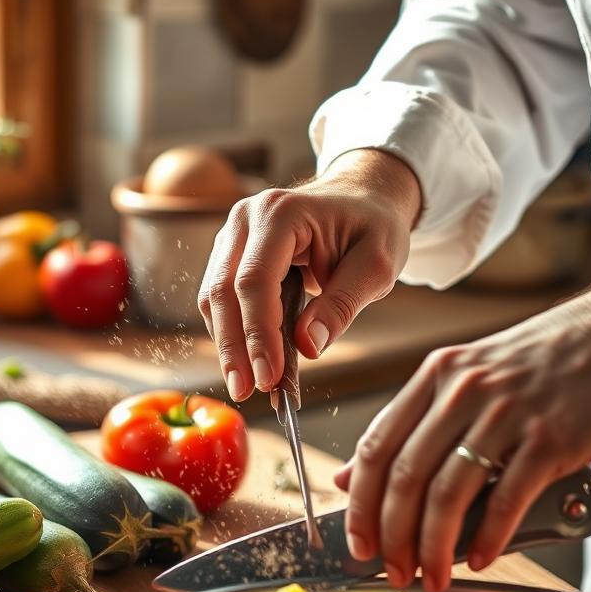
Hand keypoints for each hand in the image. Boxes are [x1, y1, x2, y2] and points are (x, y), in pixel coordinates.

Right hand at [198, 149, 421, 401]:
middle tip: (246, 391)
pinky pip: (220, 301)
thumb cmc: (373, 226)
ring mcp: (233, 236)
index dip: (258, 333)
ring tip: (246, 385)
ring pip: (213, 299)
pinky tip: (249, 363)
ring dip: (228, 345)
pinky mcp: (230, 256)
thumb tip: (308, 347)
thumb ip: (342, 305)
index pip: (255, 281)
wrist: (362, 200)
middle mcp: (246, 220)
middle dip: (234, 347)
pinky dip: (233, 334)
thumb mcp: (377, 266)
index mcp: (282, 213)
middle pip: (223, 292)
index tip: (269, 376)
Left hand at [335, 260, 590, 589]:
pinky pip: (507, 498)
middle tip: (394, 571)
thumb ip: (411, 423)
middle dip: (392, 536)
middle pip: (405, 477)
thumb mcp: (467, 377)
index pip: (375, 447)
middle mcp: (463, 390)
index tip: (357, 542)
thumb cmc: (545, 362)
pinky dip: (489, 536)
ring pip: (449, 493)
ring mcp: (507, 413)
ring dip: (435, 547)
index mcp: (435, 376)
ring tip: (434, 576)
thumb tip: (352, 475)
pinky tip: (480, 558)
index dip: (359, 504)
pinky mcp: (552, 437)